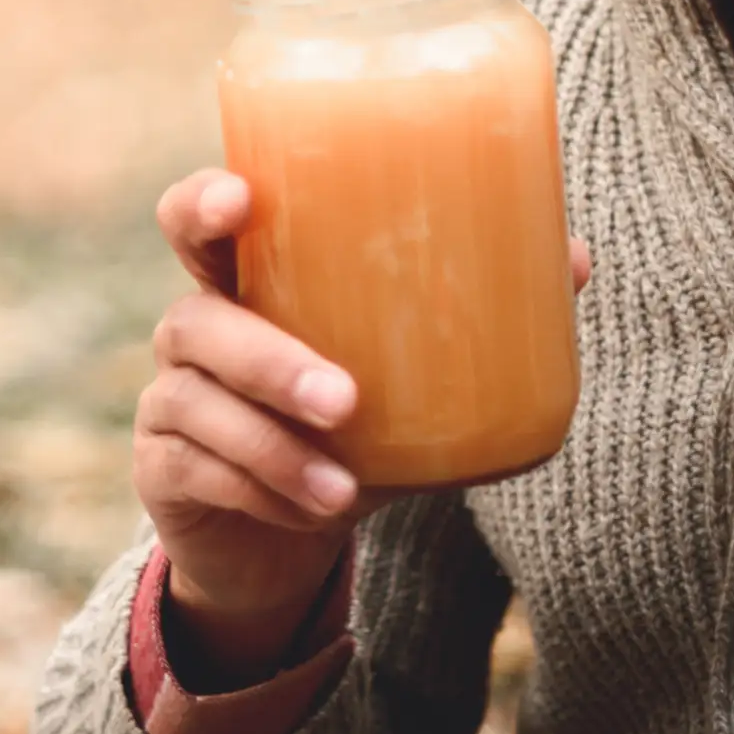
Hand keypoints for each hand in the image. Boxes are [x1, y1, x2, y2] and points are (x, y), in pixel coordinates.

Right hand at [134, 168, 589, 682]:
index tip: (244, 198)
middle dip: (267, 359)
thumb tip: (573, 257)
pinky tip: (313, 510)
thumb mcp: (410, 376)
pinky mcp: (161, 470)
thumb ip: (472, 321)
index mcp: (247, 283)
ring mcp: (168, 401)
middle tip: (345, 401)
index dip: (203, 202)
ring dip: (273, 449)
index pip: (195, 222)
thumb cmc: (355, 426)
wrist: (287, 535)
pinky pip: (198, 472)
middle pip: (195, 320)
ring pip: (197, 405)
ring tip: (344, 490)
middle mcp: (195, 331)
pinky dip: (260, 491)